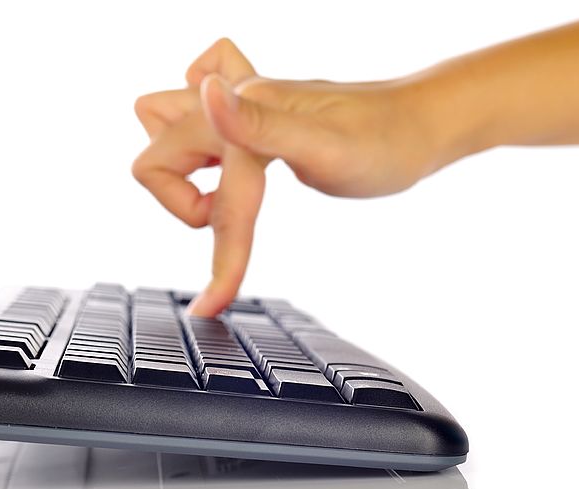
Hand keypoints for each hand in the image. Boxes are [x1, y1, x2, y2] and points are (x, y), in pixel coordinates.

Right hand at [132, 39, 437, 315]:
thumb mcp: (325, 146)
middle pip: (156, 157)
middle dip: (185, 205)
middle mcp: (234, 100)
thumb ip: (257, 122)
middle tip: (232, 219)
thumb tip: (204, 90)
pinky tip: (226, 157)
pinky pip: (199, 115)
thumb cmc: (384, 143)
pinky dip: (198, 142)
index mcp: (245, 111)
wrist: (422, 125)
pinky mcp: (252, 116)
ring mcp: (241, 105)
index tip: (213, 307)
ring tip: (226, 191)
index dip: (219, 259)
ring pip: (164, 129)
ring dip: (181, 171)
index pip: (213, 201)